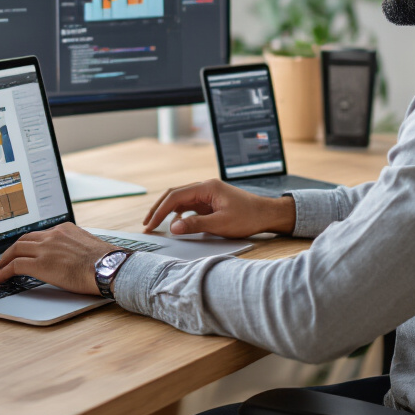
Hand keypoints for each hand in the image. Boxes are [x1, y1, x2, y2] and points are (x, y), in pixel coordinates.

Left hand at [0, 223, 114, 294]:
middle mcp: (53, 235)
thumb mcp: (89, 245)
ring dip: (5, 259)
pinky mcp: (40, 264)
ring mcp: (45, 248)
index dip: (30, 242)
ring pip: (16, 249)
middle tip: (6, 257)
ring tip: (0, 267)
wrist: (108, 268)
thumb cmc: (105, 262)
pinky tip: (0, 278)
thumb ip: (76, 246)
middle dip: (13, 248)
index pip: (41, 233)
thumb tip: (75, 256)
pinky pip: (15, 265)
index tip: (25, 248)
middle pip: (25, 238)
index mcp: (65, 229)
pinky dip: (4, 271)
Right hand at [142, 179, 295, 238]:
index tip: (151, 225)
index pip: (175, 196)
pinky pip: (189, 205)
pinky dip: (178, 213)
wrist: (267, 215)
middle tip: (147, 225)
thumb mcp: (221, 224)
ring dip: (167, 211)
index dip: (160, 211)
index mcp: (207, 187)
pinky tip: (175, 223)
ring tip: (155, 225)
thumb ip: (195, 225)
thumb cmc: (248, 217)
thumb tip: (172, 227)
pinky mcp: (210, 202)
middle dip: (158, 209)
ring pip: (180, 200)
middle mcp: (205, 187)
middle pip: (174, 194)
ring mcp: (207, 194)